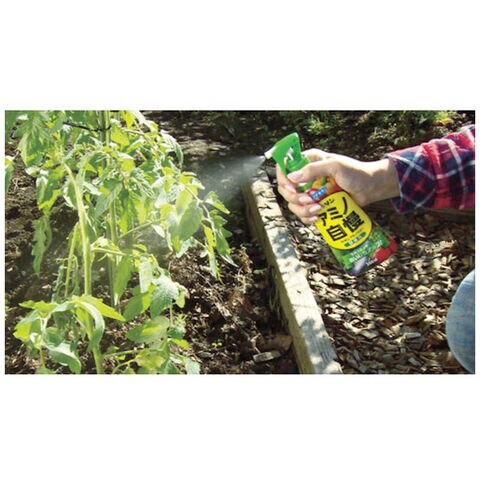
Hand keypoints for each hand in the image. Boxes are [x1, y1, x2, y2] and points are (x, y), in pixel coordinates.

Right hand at [276, 149, 399, 223]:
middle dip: (294, 198)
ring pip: (293, 204)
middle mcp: (306, 176)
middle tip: (309, 200)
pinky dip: (308, 217)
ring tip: (319, 209)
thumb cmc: (356, 172)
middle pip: (285, 189)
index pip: (284, 167)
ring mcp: (310, 191)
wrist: (371, 188)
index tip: (292, 188)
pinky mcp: (316, 204)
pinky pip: (303, 214)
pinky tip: (318, 216)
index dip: (283, 179)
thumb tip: (292, 177)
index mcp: (308, 161)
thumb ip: (313, 169)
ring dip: (302, 210)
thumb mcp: (335, 166)